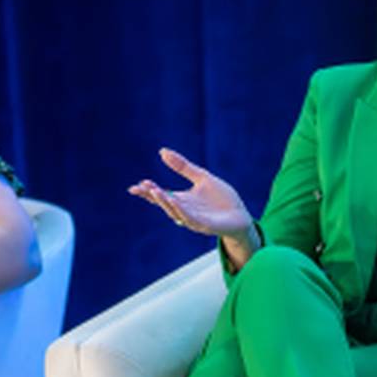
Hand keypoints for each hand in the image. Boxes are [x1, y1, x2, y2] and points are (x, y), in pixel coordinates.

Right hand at [129, 148, 254, 237]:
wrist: (241, 215)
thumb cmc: (222, 198)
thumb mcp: (202, 177)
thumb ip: (183, 166)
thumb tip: (162, 151)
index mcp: (182, 199)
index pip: (161, 195)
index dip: (148, 191)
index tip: (135, 186)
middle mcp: (184, 210)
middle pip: (164, 204)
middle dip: (153, 196)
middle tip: (141, 187)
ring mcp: (193, 219)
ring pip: (174, 211)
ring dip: (164, 202)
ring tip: (154, 191)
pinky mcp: (204, 225)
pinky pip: (189, 218)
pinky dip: (180, 210)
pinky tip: (174, 200)